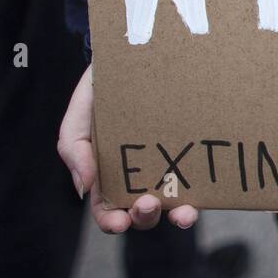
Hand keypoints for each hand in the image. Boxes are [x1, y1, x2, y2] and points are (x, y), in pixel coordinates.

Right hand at [57, 63, 198, 232]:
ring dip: (178, 215)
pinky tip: (205, 193)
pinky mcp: (193, 153)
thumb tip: (84, 189)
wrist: (133, 56)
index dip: (112, 222)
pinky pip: (201, 179)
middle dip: (145, 217)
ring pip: (174, 204)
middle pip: (142, 213)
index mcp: (108, 174)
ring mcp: (169, 166)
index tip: (119, 222)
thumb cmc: (101, 88)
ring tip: (183, 211)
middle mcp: (140, 176)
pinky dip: (203, 193)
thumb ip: (73, 149)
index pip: (107, 209)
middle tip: (148, 203)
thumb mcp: (78, 115)